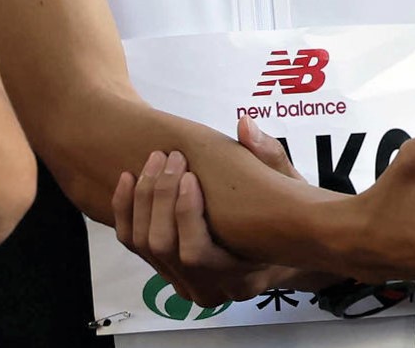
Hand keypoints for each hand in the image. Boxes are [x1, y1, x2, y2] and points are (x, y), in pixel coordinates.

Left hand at [113, 117, 328, 308]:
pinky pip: (136, 245)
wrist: (285, 245)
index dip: (185, 212)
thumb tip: (245, 125)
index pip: (195, 254)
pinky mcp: (169, 271)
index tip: (189, 174)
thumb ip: (268, 155)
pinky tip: (129, 178)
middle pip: (163, 247)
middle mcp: (208, 290)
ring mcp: (185, 284)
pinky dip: (127, 211)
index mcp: (241, 276)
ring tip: (155, 161)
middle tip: (170, 157)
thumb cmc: (287, 213)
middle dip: (160, 196)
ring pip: (144, 245)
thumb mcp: (286, 184)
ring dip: (143, 199)